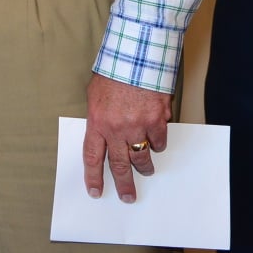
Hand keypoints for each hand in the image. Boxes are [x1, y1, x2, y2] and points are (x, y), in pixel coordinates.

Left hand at [82, 75, 170, 203]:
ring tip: (146, 170)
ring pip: (142, 157)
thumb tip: (102, 132)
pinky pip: (159, 141)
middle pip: (120, 165)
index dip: (93, 177)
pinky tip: (156, 141)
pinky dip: (158, 143)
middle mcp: (117, 129)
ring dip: (144, 167)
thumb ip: (99, 117)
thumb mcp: (95, 94)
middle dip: (124, 184)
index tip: (95, 191)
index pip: (92, 157)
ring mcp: (138, 126)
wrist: (136, 55)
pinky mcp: (158, 120)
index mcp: (97, 122)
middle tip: (128, 197)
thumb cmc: (113, 70)